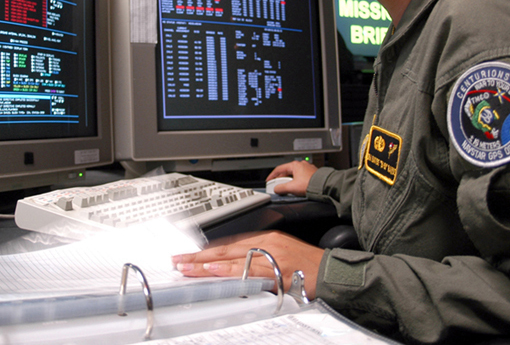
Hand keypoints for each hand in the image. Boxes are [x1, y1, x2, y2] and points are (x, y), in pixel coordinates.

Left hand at [172, 231, 323, 298]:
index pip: (229, 242)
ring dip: (206, 263)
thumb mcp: (281, 255)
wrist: (332, 272)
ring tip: (186, 267)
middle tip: (177, 260)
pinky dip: (230, 270)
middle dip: (199, 255)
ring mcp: (271, 255)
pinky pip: (248, 270)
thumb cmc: (309, 266)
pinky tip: (214, 270)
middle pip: (225, 248)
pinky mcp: (276, 269)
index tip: (189, 255)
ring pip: (232, 258)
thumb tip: (234, 267)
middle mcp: (266, 242)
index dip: (207, 249)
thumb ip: (258, 259)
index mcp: (266, 238)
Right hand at [265, 160, 317, 196]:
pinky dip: (296, 182)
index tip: (269, 181)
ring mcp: (307, 169)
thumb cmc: (310, 184)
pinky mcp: (312, 174)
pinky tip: (296, 188)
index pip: (279, 169)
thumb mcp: (292, 187)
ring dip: (289, 182)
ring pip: (294, 175)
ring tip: (288, 189)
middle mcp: (301, 165)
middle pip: (287, 172)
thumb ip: (281, 188)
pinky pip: (300, 178)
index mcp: (295, 165)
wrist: (323, 186)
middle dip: (281, 180)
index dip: (272, 176)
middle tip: (278, 187)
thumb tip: (276, 189)